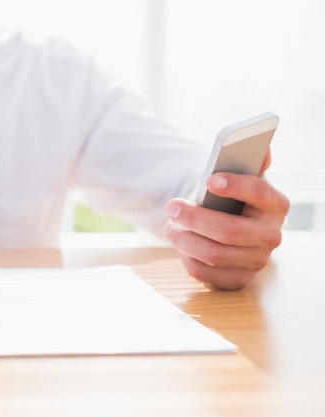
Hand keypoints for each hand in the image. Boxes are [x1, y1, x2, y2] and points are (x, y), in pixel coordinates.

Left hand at [164, 153, 289, 288]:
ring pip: (213, 254)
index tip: (209, 180)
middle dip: (195, 218)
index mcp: (275, 204)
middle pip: (230, 231)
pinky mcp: (237, 279)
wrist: (227, 226)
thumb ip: (247, 162)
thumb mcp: (238, 178)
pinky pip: (205, 273)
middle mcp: (271, 235)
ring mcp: (256, 261)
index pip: (259, 193)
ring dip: (184, 239)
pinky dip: (187, 258)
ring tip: (170, 226)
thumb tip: (261, 148)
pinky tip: (183, 245)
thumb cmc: (230, 199)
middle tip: (172, 207)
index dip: (235, 186)